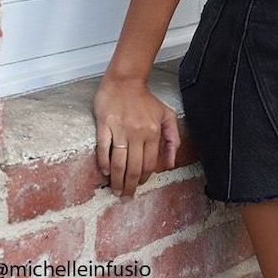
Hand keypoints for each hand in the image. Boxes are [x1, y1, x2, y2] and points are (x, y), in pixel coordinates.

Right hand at [93, 73, 180, 198]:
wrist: (125, 80)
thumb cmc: (145, 100)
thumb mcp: (166, 115)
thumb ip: (172, 138)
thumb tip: (170, 163)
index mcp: (153, 131)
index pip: (149, 163)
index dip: (144, 177)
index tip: (139, 184)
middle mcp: (138, 132)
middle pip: (133, 167)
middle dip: (130, 185)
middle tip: (125, 196)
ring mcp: (120, 129)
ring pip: (119, 162)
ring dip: (117, 180)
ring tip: (115, 190)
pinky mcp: (104, 125)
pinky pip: (104, 149)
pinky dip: (104, 163)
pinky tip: (105, 172)